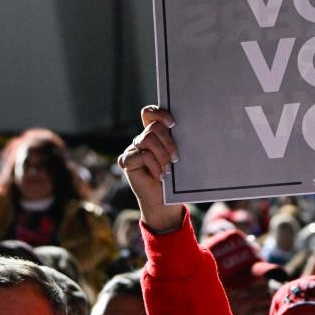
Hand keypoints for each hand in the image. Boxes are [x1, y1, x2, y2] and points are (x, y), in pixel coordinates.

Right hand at [117, 106, 183, 232]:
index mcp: (153, 135)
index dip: (159, 113)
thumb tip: (189, 126)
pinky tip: (159, 176)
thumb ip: (176, 141)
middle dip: (168, 142)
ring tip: (168, 169)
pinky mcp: (126, 161)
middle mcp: (141, 140)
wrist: (163, 201)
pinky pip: (143, 155)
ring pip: (148, 140)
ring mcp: (132, 150)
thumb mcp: (176, 157)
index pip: (149, 113)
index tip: (172, 123)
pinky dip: (155, 166)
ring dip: (162, 156)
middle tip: (176, 158)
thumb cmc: (173, 179)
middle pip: (153, 127)